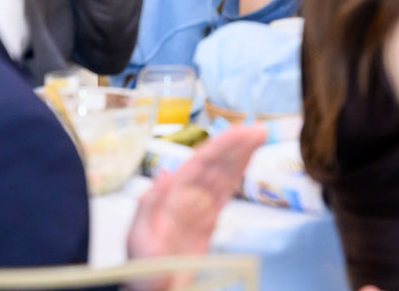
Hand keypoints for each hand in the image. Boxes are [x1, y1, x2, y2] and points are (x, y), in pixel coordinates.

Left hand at [126, 125, 267, 263]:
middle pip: (215, 165)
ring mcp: (199, 207)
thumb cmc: (144, 267)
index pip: (200, 164)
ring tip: (259, 137)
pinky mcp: (209, 220)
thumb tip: (165, 173)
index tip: (240, 132)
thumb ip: (150, 205)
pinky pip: (226, 192)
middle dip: (236, 146)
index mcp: (171, 195)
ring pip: (223, 175)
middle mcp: (186, 196)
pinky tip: (248, 162)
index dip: (221, 146)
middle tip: (259, 130)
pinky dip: (238, 176)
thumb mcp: (140, 237)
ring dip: (241, 155)